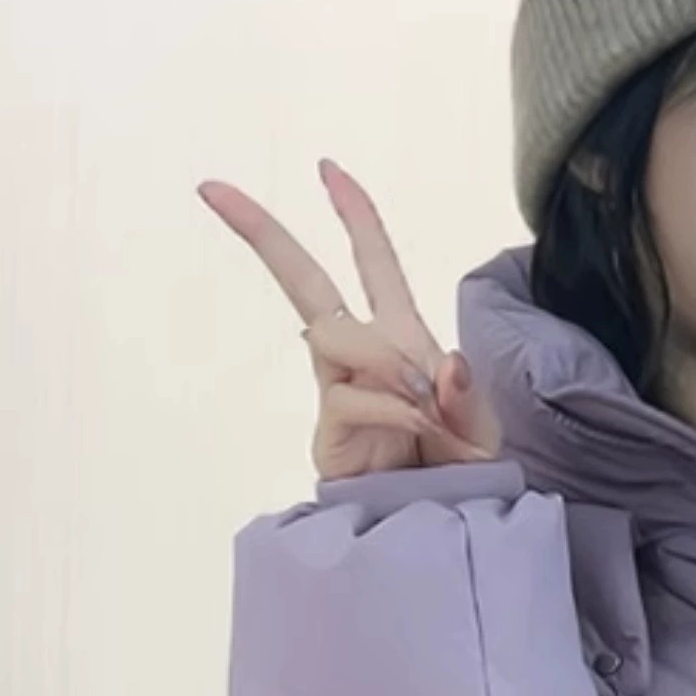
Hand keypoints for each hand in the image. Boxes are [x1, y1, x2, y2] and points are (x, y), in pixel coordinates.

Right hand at [198, 160, 500, 480]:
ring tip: (426, 407)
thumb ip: (466, 397)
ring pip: (331, 333)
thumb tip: (444, 364)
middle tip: (214, 190)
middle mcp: (362, 357)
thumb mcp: (481, 428)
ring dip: (382, 357)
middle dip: (264, 234)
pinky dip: (389, 405)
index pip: (374, 265)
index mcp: (401, 339)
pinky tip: (414, 428)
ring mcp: (339, 392)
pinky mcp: (328, 434)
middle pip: (305, 283)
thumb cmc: (459, 472)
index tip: (328, 169)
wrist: (442, 526)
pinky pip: (348, 396)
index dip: (355, 216)